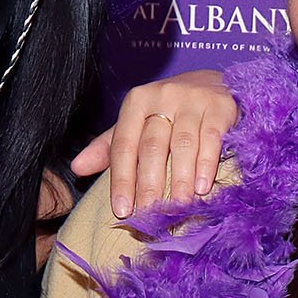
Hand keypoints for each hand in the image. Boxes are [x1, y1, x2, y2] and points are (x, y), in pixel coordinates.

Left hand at [70, 69, 239, 216]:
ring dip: (180, 180)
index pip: (123, 145)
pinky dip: (206, 166)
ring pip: (182, 145)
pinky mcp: (220, 106)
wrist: (216, 84)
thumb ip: (110, 146)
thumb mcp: (138, 122)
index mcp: (137, 102)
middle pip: (151, 147)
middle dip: (149, 184)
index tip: (122, 211)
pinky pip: (211, 139)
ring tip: (178, 207)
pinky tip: (202, 188)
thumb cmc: (172, 110)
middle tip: (150, 214)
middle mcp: (162, 96)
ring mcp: (193, 99)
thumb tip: (77, 168)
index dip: (122, 180)